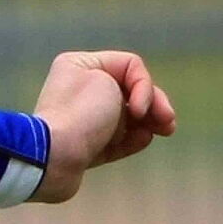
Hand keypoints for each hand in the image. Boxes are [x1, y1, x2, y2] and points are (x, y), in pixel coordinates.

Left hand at [29, 51, 177, 203]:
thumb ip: (134, 87)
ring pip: (127, 116)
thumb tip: (137, 110)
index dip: (143, 85)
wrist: (54, 158)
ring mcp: (83, 119)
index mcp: (79, 66)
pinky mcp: (86, 146)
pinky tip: (144, 139)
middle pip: (131, 91)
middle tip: (168, 122)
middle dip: (154, 105)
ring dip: (149, 122)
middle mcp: (79, 89)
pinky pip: (118, 139)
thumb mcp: (109, 80)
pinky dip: (133, 139)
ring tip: (165, 130)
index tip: (139, 108)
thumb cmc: (81, 114)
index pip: (129, 66)